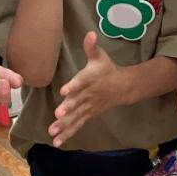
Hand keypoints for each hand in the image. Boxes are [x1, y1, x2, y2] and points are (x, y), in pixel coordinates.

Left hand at [49, 33, 129, 147]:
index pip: (81, 82)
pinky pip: (77, 125)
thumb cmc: (107, 69)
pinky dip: (68, 134)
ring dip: (64, 125)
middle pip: (78, 102)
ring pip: (76, 117)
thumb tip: (89, 33)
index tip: (64, 91)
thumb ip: (92, 47)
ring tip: (52, 132)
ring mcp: (89, 107)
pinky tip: (57, 142)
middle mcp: (89, 95)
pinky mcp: (88, 115)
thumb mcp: (100, 56)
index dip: (73, 86)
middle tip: (58, 115)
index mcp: (90, 79)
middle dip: (68, 109)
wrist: (123, 87)